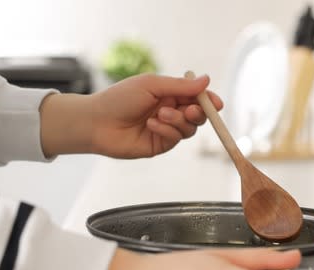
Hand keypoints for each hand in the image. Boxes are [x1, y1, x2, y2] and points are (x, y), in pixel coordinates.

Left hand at [39, 73, 222, 158]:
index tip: (216, 104)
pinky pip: (175, 139)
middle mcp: (170, 111)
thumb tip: (206, 80)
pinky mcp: (160, 144)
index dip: (208, 100)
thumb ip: (180, 86)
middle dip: (198, 113)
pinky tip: (151, 125)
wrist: (97, 122)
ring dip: (178, 121)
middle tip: (191, 110)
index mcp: (168, 94)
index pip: (196, 97)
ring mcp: (166, 129)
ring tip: (160, 115)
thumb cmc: (120, 98)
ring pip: (189, 129)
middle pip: (198, 115)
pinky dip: (167, 131)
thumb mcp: (151, 85)